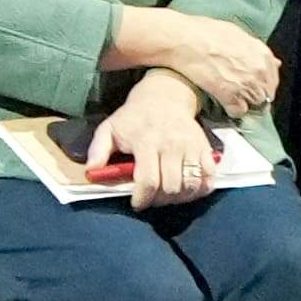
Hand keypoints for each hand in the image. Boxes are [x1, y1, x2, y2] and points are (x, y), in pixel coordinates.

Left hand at [98, 75, 226, 202]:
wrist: (164, 96)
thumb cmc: (133, 118)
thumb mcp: (109, 128)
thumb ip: (97, 150)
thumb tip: (91, 173)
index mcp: (146, 140)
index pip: (148, 180)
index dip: (143, 199)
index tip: (137, 204)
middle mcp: (171, 144)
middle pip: (171, 187)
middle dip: (159, 201)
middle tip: (151, 199)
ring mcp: (191, 146)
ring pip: (191, 185)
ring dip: (179, 198)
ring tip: (167, 196)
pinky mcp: (205, 148)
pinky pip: (209, 178)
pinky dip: (200, 190)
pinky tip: (187, 190)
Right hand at [112, 4, 285, 114]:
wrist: (182, 38)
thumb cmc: (202, 32)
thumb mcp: (235, 33)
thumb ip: (255, 50)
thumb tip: (274, 62)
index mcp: (262, 54)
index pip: (272, 79)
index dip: (261, 84)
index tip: (251, 86)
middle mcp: (259, 70)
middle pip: (265, 94)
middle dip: (253, 95)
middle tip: (237, 93)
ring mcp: (246, 83)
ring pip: (253, 104)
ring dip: (242, 103)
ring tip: (227, 97)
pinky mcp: (230, 95)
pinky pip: (238, 111)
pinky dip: (230, 109)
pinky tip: (221, 102)